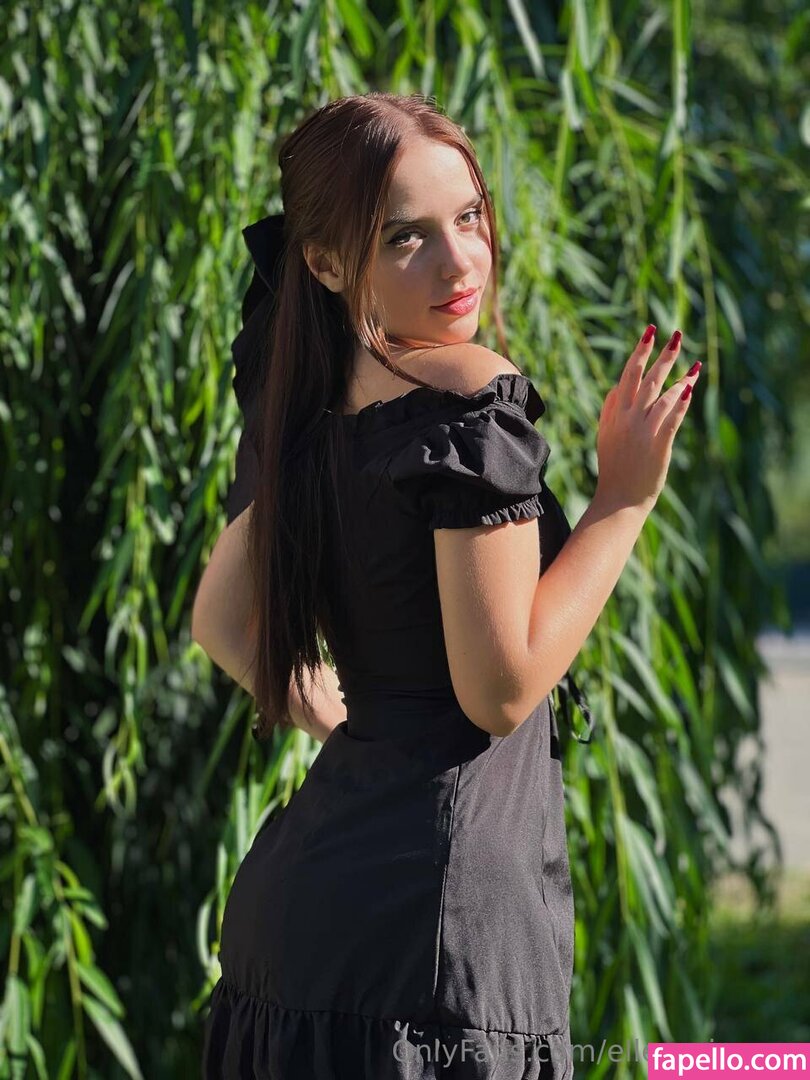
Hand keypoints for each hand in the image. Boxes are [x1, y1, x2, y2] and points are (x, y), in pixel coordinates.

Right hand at [595, 326, 699, 513]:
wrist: (618, 499)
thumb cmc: (614, 469)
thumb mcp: (605, 437)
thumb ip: (608, 411)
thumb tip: (614, 388)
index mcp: (613, 415)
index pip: (627, 377)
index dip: (639, 354)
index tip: (649, 335)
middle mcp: (627, 420)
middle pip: (645, 380)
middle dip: (659, 355)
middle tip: (673, 334)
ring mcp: (642, 432)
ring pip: (662, 396)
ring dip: (679, 377)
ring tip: (694, 363)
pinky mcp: (658, 445)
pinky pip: (671, 418)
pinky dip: (680, 402)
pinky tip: (691, 387)